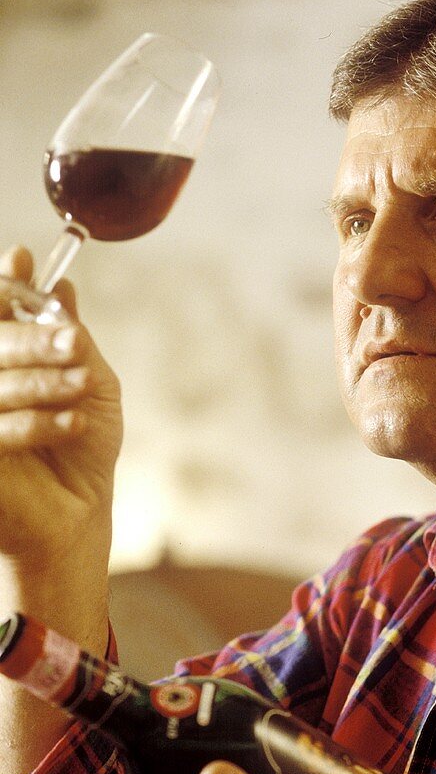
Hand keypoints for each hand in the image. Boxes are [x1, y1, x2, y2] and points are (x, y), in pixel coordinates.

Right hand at [0, 246, 121, 565]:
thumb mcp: (90, 384)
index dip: (5, 285)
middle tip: (73, 341)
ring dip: (44, 380)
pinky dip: (40, 422)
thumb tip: (60, 288)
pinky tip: (74, 422)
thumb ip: (69, 337)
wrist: (78, 513)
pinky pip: (2, 428)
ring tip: (81, 386)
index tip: (22, 260)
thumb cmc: (81, 447)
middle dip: (31, 338)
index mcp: (3, 359)